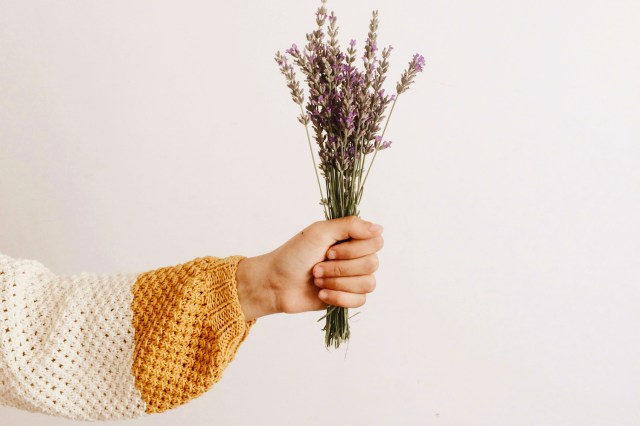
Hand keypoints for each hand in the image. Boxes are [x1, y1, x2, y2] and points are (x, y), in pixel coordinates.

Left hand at [236, 216, 383, 320]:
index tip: (329, 251)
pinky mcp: (348, 298)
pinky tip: (321, 294)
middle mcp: (356, 257)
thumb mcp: (320, 232)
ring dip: (337, 283)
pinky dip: (338, 298)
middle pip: (372, 264)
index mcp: (351, 238)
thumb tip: (379, 228)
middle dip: (340, 268)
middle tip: (317, 267)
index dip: (354, 250)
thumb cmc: (294, 255)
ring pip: (368, 284)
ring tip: (317, 280)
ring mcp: (353, 278)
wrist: (276, 283)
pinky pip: (360, 301)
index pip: (376, 242)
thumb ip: (351, 226)